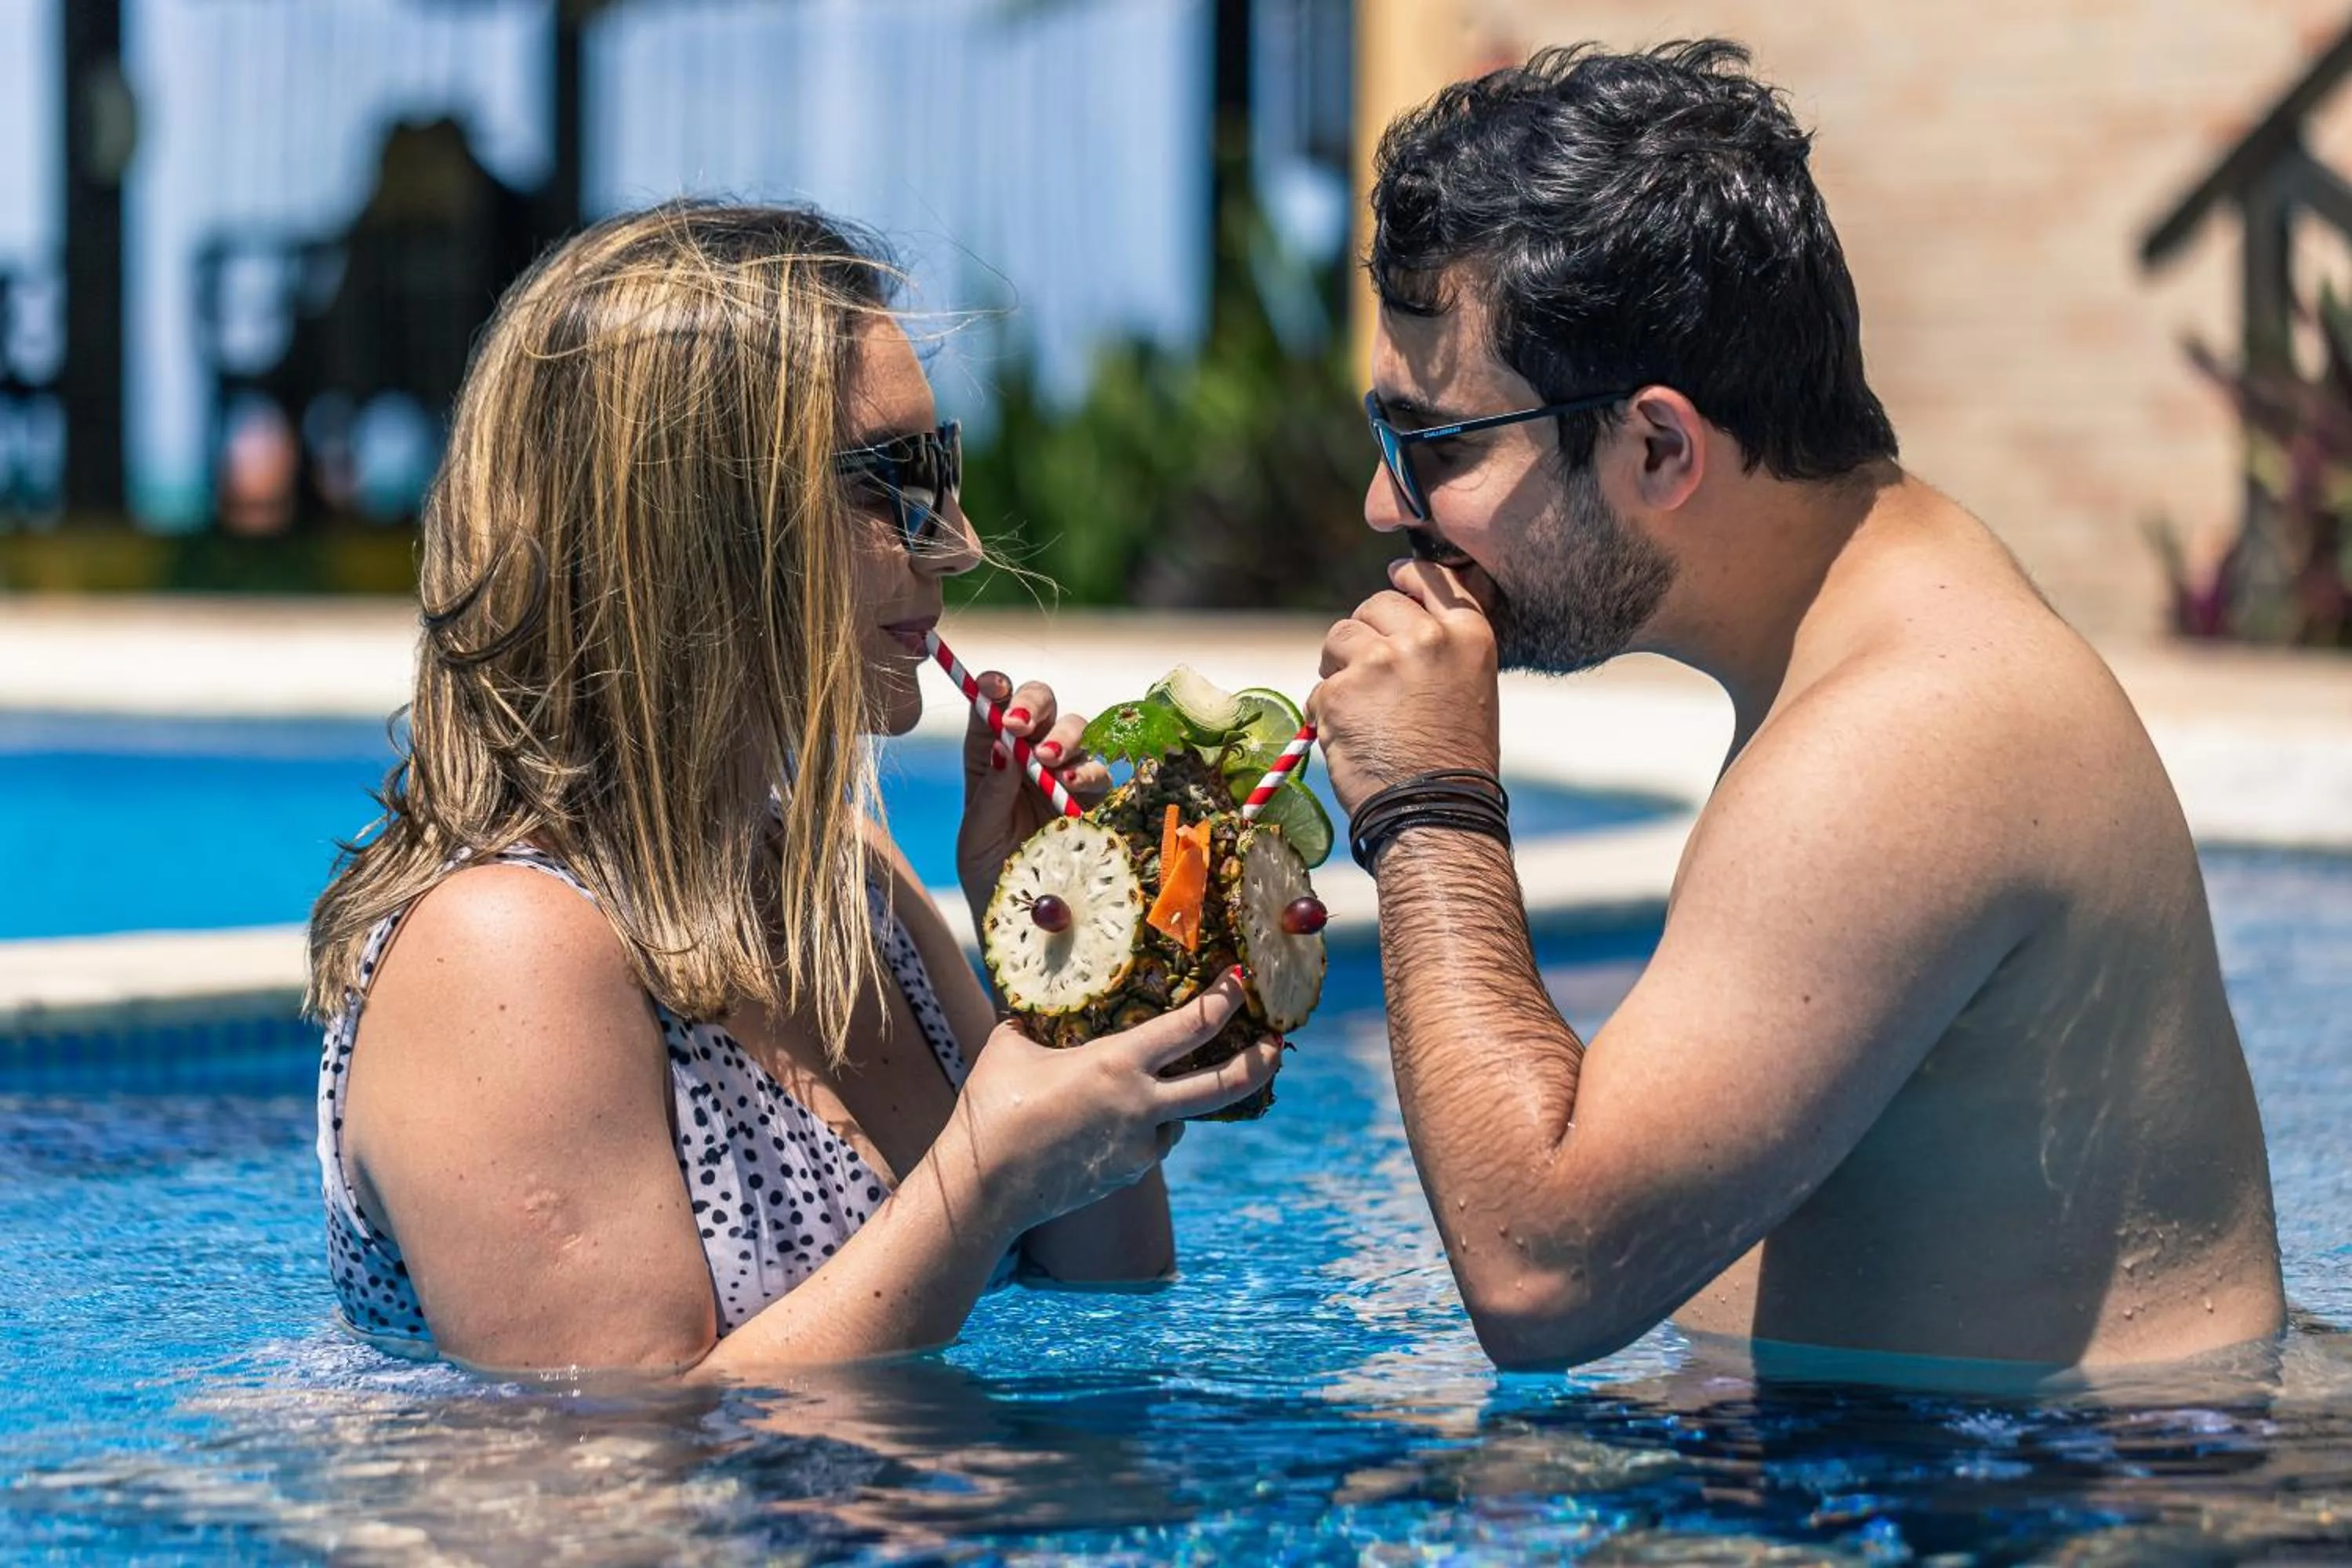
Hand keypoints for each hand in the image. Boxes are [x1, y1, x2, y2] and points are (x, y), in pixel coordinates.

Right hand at [947, 971, 1280, 1232]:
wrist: (984, 1188)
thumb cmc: (991, 1108)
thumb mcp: (1011, 1046)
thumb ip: (1037, 1021)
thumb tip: (1038, 1000)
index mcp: (1118, 1065)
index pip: (1192, 1026)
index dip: (1223, 999)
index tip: (1240, 980)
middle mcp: (1141, 1106)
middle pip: (1225, 1084)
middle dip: (1260, 1062)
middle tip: (1277, 1044)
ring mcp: (1140, 1146)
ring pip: (1180, 1116)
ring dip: (1175, 1101)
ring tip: (1141, 1089)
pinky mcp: (1129, 1174)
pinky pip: (1153, 1142)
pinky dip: (1146, 1127)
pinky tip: (1110, 1122)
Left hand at [957, 671, 1112, 920]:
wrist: (1025, 925)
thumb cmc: (989, 879)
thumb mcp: (976, 838)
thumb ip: (990, 793)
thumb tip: (1004, 747)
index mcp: (988, 758)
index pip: (991, 707)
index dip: (993, 688)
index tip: (992, 687)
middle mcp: (1028, 757)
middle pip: (1038, 705)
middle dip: (1032, 705)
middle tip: (1019, 726)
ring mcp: (1063, 774)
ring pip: (1074, 728)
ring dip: (1062, 736)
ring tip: (1048, 761)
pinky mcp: (1094, 799)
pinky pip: (1099, 771)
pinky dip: (1087, 770)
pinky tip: (1070, 784)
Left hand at [1309, 559, 1501, 814]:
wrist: (1436, 813)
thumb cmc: (1455, 759)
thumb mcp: (1470, 686)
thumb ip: (1440, 646)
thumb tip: (1396, 612)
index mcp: (1468, 635)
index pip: (1430, 578)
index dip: (1406, 579)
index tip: (1394, 580)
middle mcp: (1426, 639)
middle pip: (1375, 605)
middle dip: (1366, 634)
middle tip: (1371, 675)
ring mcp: (1380, 662)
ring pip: (1340, 637)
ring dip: (1340, 667)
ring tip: (1361, 709)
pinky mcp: (1340, 691)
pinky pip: (1320, 687)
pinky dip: (1327, 712)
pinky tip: (1352, 738)